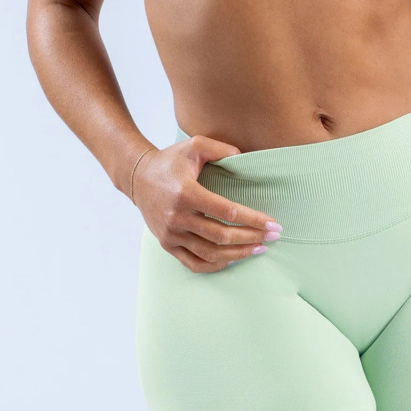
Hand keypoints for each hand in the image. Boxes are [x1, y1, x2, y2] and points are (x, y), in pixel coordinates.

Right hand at [132, 135, 282, 272]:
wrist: (137, 177)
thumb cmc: (170, 160)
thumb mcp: (194, 145)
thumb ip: (220, 148)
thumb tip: (244, 158)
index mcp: (187, 193)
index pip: (227, 212)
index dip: (254, 220)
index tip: (273, 224)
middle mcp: (177, 217)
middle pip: (221, 236)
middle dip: (252, 238)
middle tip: (273, 237)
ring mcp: (170, 234)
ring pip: (210, 253)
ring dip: (238, 254)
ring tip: (259, 249)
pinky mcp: (166, 244)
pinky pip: (193, 263)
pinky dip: (215, 265)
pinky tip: (232, 259)